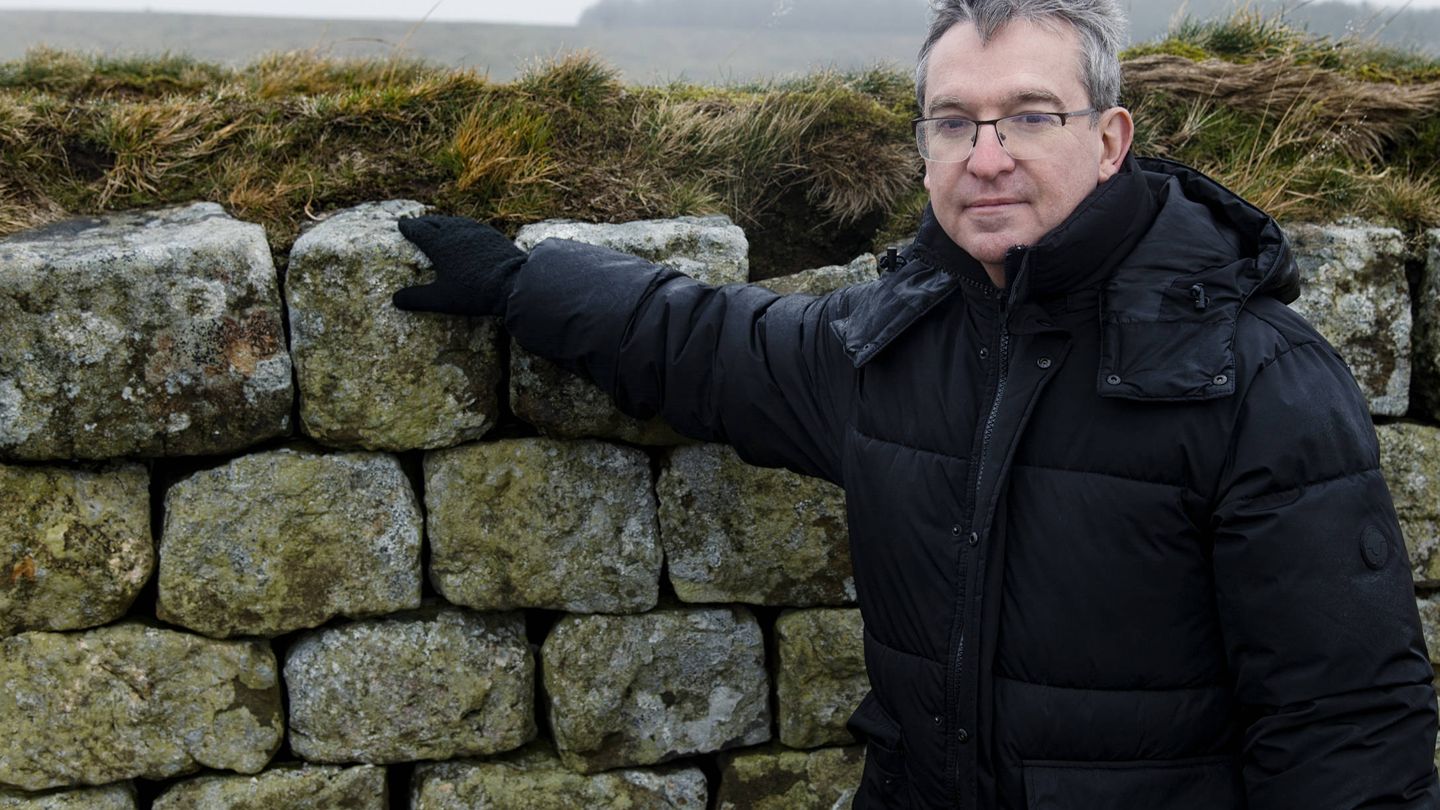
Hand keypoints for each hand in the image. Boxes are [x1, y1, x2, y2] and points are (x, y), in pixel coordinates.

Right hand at [393, 215, 525, 316]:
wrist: (514, 282)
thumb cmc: (474, 292)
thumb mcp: (441, 299)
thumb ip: (417, 299)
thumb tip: (394, 299)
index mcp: (440, 244)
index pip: (419, 231)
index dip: (408, 227)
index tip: (401, 224)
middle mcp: (455, 232)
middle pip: (435, 222)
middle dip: (423, 222)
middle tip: (416, 222)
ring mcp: (476, 231)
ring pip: (453, 221)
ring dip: (442, 221)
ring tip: (438, 223)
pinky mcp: (492, 234)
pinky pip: (470, 225)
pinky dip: (461, 225)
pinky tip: (465, 230)